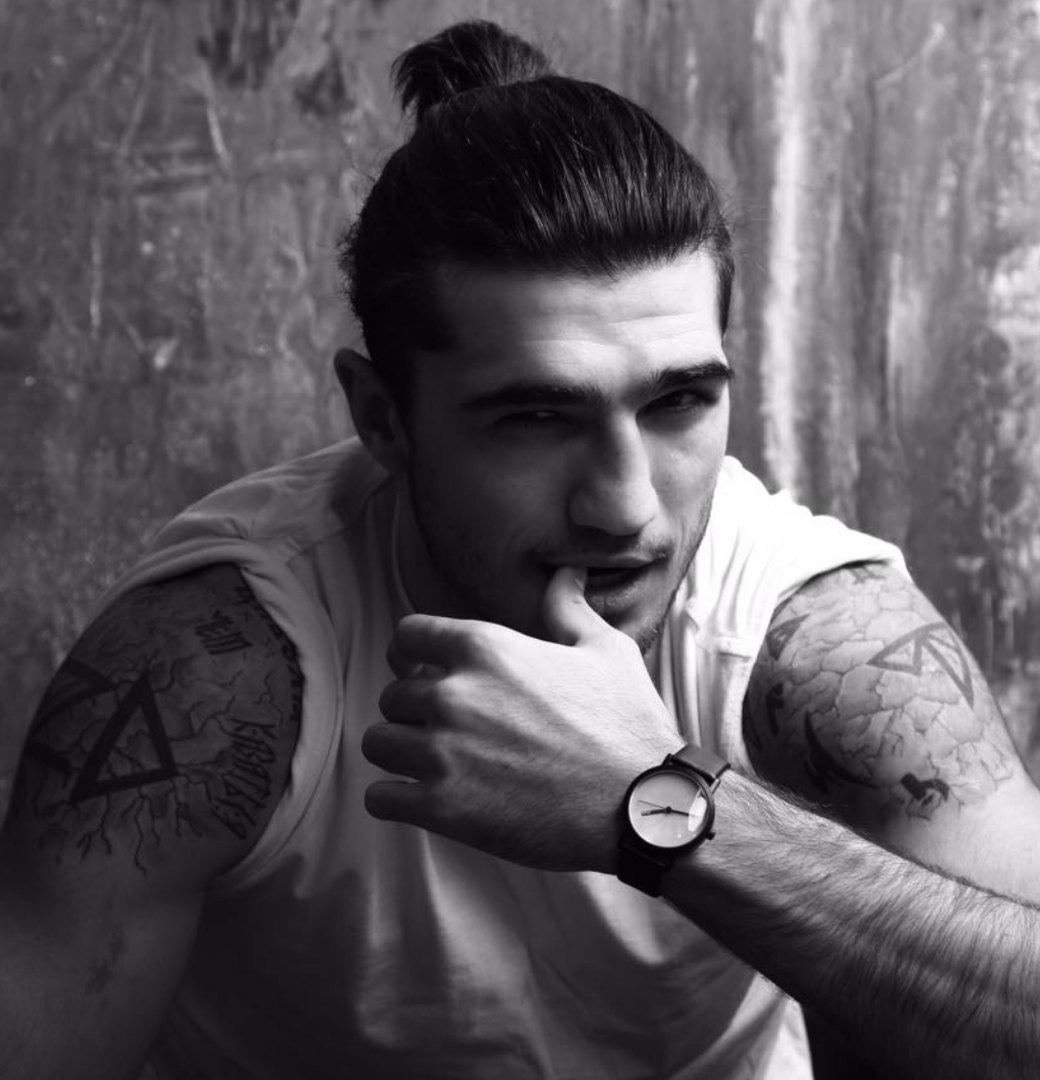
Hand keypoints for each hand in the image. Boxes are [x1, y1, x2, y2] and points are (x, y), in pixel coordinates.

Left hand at [362, 566, 681, 872]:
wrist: (640, 805)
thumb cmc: (626, 724)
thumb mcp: (605, 650)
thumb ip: (568, 609)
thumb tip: (564, 574)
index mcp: (485, 648)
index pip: (407, 635)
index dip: (411, 653)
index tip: (422, 670)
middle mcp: (455, 694)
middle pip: (391, 694)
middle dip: (412, 710)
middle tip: (443, 727)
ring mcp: (444, 752)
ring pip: (377, 743)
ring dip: (398, 752)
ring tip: (427, 763)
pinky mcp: (443, 807)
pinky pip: (380, 797)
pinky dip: (395, 798)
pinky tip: (421, 799)